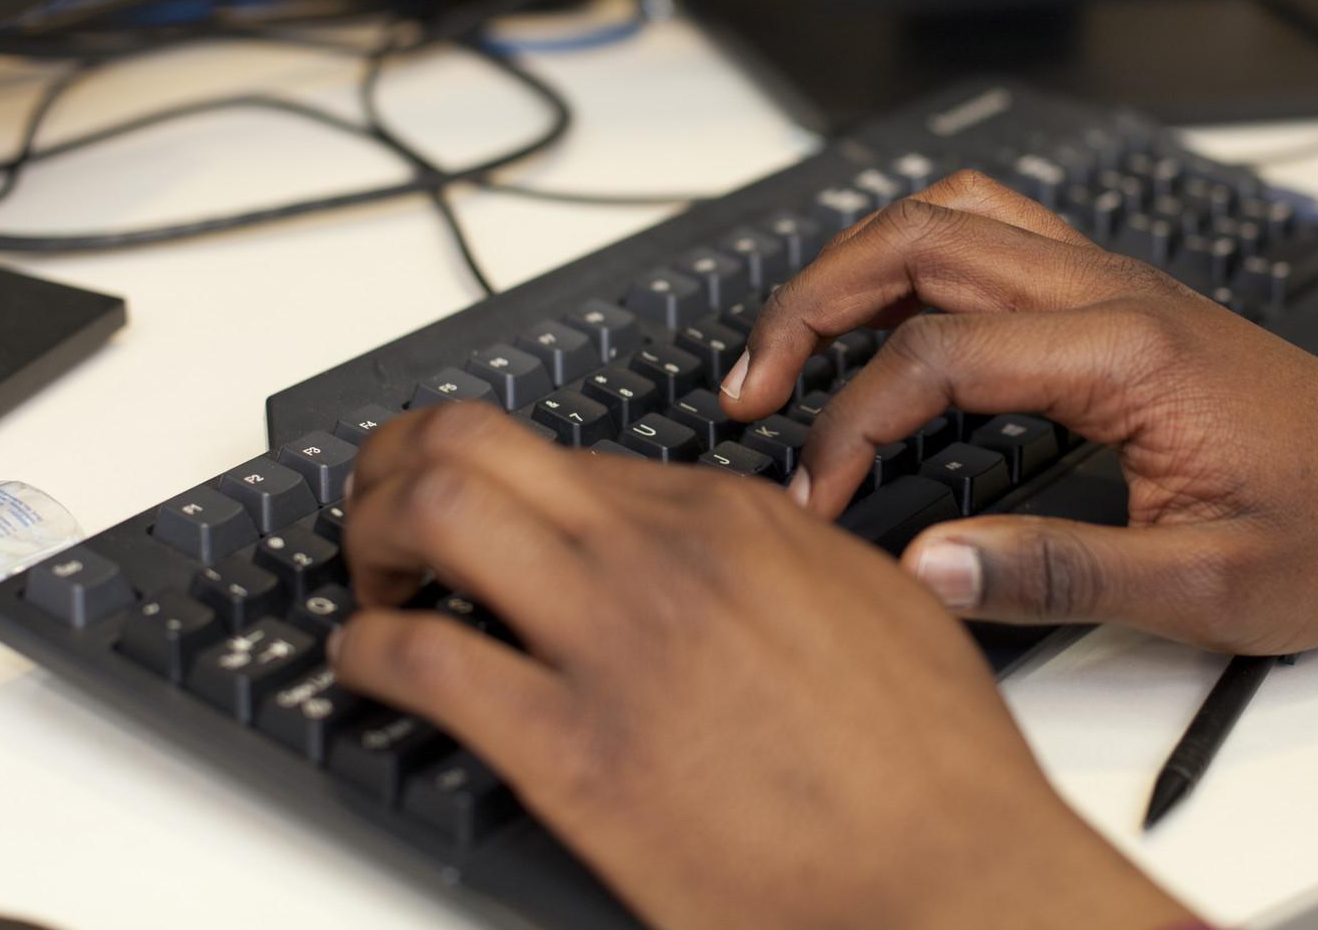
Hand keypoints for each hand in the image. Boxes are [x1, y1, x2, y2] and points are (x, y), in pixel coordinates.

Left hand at [332, 402, 1185, 929]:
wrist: (951, 876)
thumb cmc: (930, 763)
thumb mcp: (874, 600)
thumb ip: (790, 550)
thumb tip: (743, 536)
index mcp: (730, 519)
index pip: (562, 451)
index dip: (497, 478)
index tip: (475, 512)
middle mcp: (659, 555)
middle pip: (472, 440)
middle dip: (395, 463)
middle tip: (380, 514)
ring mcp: (611, 643)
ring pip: (434, 513)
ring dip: (370, 537)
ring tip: (372, 585)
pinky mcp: (571, 751)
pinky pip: (423, 660)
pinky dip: (366, 652)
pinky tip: (369, 670)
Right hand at [720, 172, 1317, 665]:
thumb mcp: (1201, 588)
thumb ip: (1054, 574)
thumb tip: (925, 571)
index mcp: (1130, 353)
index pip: (938, 357)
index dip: (852, 426)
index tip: (818, 501)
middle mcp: (1115, 292)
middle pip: (921, 241)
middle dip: (813, 302)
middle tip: (751, 383)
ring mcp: (1117, 281)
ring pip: (954, 217)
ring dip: (858, 261)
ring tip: (795, 338)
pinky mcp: (1119, 295)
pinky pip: (994, 235)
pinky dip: (914, 258)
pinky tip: (885, 317)